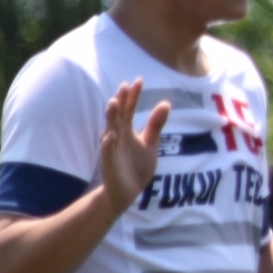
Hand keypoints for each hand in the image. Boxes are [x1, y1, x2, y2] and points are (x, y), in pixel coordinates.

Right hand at [99, 78, 168, 213]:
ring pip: (110, 130)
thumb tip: (165, 103)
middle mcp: (118, 136)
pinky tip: (110, 135)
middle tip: (124, 86)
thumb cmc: (137, 166)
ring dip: (111, 117)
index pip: (130, 109)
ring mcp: (112, 149)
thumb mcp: (150, 144)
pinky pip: (108, 153)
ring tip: (113, 103)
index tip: (139, 80)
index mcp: (127, 130)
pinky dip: (108, 144)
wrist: (127, 192)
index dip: (133, 96)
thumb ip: (156, 125)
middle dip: (121, 102)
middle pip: (119, 116)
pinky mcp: (109, 164)